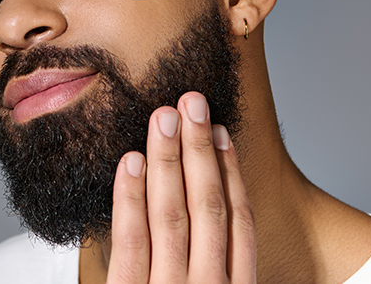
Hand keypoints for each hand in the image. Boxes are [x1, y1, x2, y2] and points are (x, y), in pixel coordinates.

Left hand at [107, 92, 255, 282]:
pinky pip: (131, 241)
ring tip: (164, 117)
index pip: (240, 222)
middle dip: (200, 149)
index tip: (221, 133)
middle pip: (208, 206)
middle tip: (192, 103)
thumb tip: (202, 208)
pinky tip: (131, 162)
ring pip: (172, 215)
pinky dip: (131, 198)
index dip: (230, 172)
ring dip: (168, 159)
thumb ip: (208, 268)